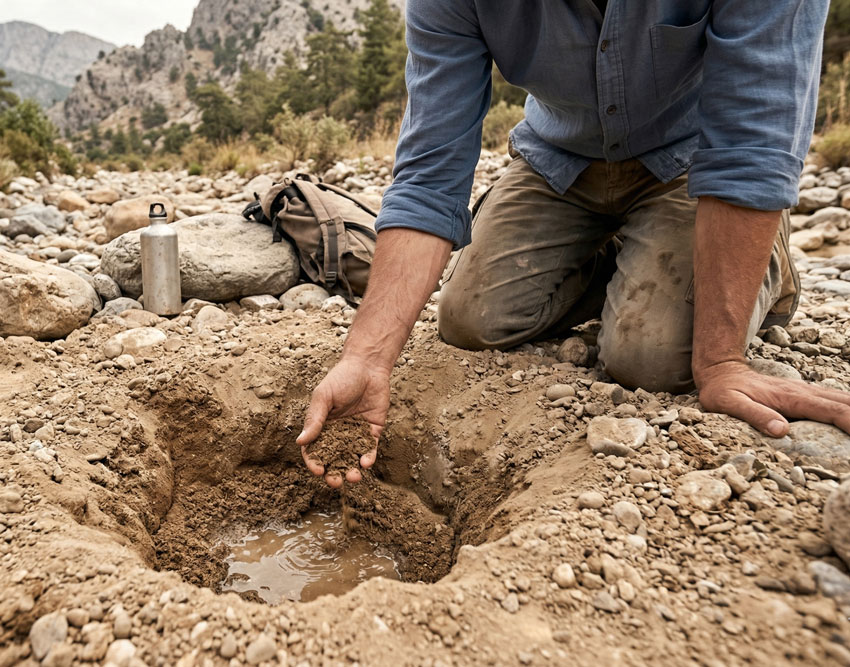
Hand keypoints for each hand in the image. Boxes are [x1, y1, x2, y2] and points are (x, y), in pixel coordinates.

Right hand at [296, 357, 389, 487]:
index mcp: (321, 426)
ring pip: (352, 458)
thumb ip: (315, 419)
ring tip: (354, 477)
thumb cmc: (341, 378)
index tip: (318, 471)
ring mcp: (355, 433)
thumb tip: (300, 442)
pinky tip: (366, 462)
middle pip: (333, 459)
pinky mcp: (372, 431)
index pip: (314, 450)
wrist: (368, 366)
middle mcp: (337, 433)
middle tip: (336, 482)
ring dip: (352, 470)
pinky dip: (368, 457)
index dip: (315, 462)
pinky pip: (369, 448)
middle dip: (334, 473)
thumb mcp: (324, 397)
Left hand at [695, 360, 849, 436]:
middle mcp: (806, 392)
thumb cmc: (723, 392)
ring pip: (846, 400)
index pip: (833, 412)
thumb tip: (780, 431)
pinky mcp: (807, 395)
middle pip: (848, 404)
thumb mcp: (729, 404)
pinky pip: (838, 401)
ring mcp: (808, 392)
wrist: (721, 373)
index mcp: (792, 398)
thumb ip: (754, 415)